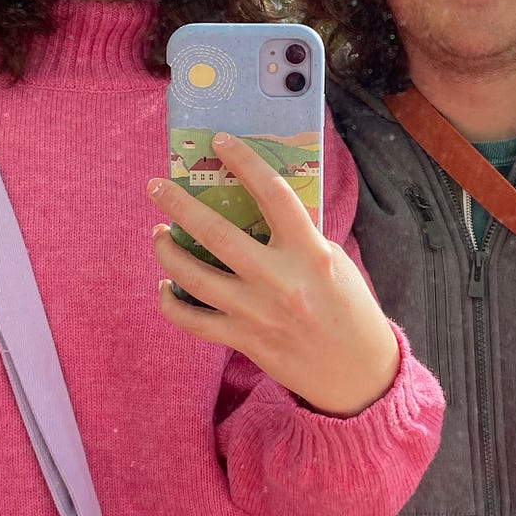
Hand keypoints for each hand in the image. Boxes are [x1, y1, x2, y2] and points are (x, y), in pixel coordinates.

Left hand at [151, 133, 400, 417]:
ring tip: (158, 234)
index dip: (244, 162)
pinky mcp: (244, 341)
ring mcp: (257, 313)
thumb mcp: (333, 262)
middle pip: (216, 234)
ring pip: (193, 277)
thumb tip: (254, 207)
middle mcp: (280, 281)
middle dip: (179, 205)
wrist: (358, 373)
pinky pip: (193, 320)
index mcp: (310, 253)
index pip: (273, 194)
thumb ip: (297, 236)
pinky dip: (172, 302)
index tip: (221, 142)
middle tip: (157, 186)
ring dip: (167, 252)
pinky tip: (166, 287)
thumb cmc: (349, 309)